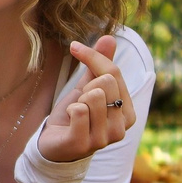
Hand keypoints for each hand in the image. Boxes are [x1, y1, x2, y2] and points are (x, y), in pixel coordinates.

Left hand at [38, 36, 131, 162]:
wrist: (53, 145)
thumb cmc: (74, 116)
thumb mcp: (87, 88)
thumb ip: (100, 66)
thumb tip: (110, 37)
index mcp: (128, 112)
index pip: (114, 72)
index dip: (92, 57)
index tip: (75, 47)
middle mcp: (121, 127)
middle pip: (106, 82)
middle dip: (85, 87)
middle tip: (79, 103)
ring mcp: (104, 139)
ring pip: (93, 96)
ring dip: (77, 101)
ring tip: (75, 114)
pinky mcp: (84, 144)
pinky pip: (78, 111)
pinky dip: (69, 111)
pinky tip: (69, 122)